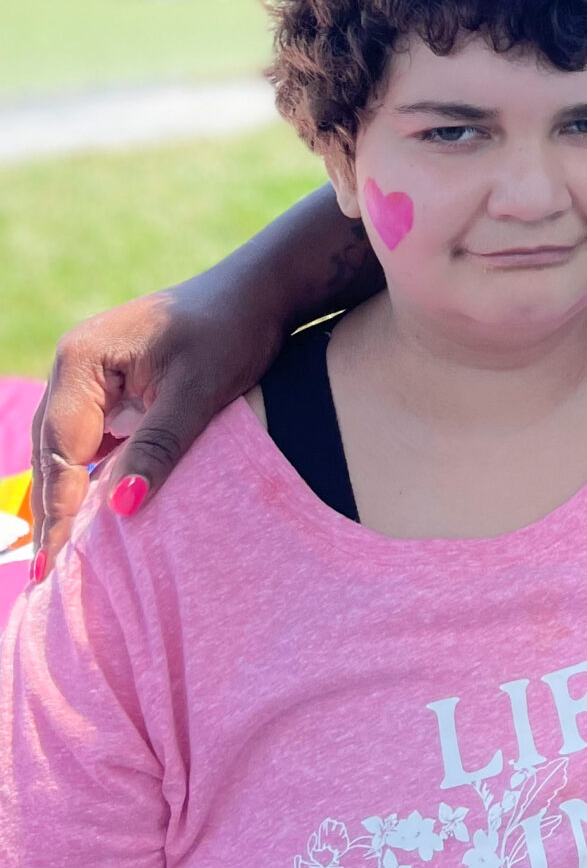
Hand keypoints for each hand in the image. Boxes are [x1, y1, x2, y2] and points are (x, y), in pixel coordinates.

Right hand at [29, 184, 378, 573]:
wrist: (261, 291)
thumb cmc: (232, 329)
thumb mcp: (198, 391)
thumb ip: (158, 446)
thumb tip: (121, 506)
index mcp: (82, 358)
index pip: (60, 445)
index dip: (57, 505)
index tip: (53, 559)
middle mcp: (75, 366)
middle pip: (53, 449)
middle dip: (52, 509)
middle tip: (44, 576)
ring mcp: (91, 378)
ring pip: (67, 449)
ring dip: (66, 498)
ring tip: (60, 559)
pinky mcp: (113, 390)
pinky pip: (91, 442)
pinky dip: (89, 478)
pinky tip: (95, 517)